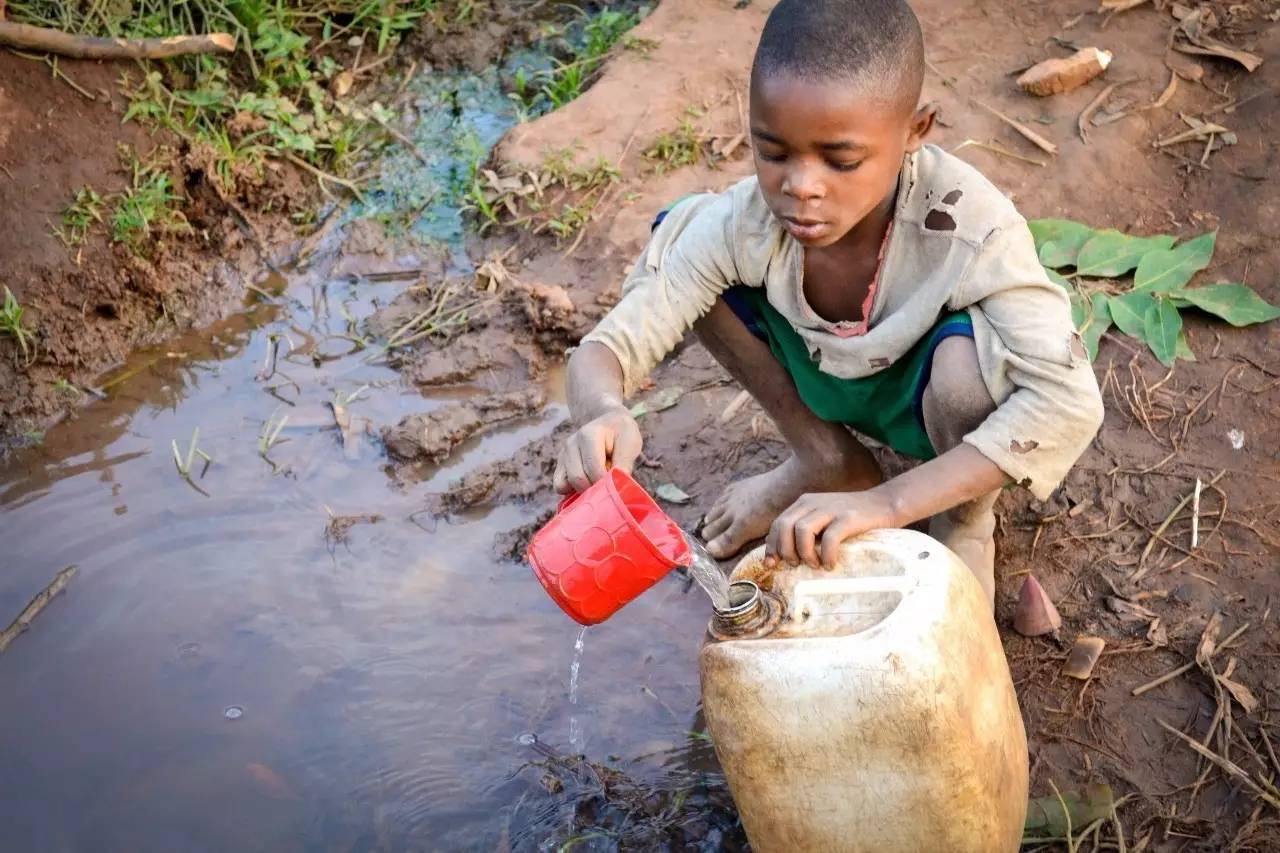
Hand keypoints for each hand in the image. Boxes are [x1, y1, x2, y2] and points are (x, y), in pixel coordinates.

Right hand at [554, 406, 642, 493]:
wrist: (609, 424)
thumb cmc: (621, 434)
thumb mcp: (630, 443)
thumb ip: (624, 463)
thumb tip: (616, 486)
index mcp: (589, 435)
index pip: (593, 468)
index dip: (605, 482)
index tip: (616, 483)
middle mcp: (571, 443)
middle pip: (578, 478)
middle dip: (594, 488)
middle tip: (608, 484)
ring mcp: (563, 454)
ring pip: (565, 484)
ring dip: (584, 490)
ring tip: (598, 481)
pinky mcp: (560, 465)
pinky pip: (559, 486)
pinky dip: (571, 491)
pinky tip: (587, 484)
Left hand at [765, 489, 899, 568]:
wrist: (884, 504)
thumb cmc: (851, 518)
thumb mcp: (823, 518)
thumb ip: (806, 531)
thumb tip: (785, 558)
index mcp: (804, 503)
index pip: (777, 524)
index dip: (772, 546)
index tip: (772, 564)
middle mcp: (813, 503)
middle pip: (785, 526)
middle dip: (785, 550)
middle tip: (797, 564)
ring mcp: (831, 509)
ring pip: (803, 531)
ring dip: (805, 553)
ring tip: (815, 564)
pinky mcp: (849, 517)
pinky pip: (829, 538)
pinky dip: (827, 555)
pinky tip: (830, 564)